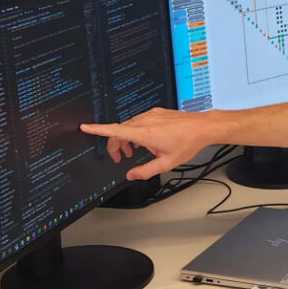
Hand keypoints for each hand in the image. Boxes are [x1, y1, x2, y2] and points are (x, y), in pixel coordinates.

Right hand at [80, 107, 211, 180]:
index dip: (97, 129)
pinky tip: (147, 141)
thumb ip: (146, 171)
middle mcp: (145, 121)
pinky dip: (137, 131)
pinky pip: (140, 121)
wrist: (202, 127)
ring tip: (135, 151)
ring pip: (130, 126)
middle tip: (121, 157)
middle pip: (119, 130)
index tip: (85, 127)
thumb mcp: (166, 162)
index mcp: (144, 133)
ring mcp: (151, 115)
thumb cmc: (187, 142)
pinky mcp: (157, 112)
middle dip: (116, 145)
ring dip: (128, 139)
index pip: (114, 130)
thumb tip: (131, 175)